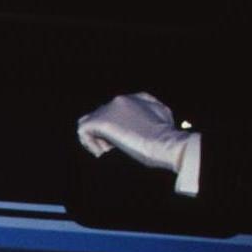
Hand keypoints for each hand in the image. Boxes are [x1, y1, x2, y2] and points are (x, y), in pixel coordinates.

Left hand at [76, 92, 191, 171]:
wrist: (166, 144)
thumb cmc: (168, 137)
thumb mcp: (164, 118)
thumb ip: (150, 113)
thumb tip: (142, 121)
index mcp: (135, 98)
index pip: (117, 109)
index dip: (118, 125)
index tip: (126, 140)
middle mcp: (119, 100)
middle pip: (102, 115)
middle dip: (106, 132)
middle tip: (115, 148)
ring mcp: (108, 109)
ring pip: (89, 121)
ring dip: (96, 136)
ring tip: (107, 150)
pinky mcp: (99, 121)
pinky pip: (83, 131)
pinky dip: (90, 143)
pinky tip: (102, 153)